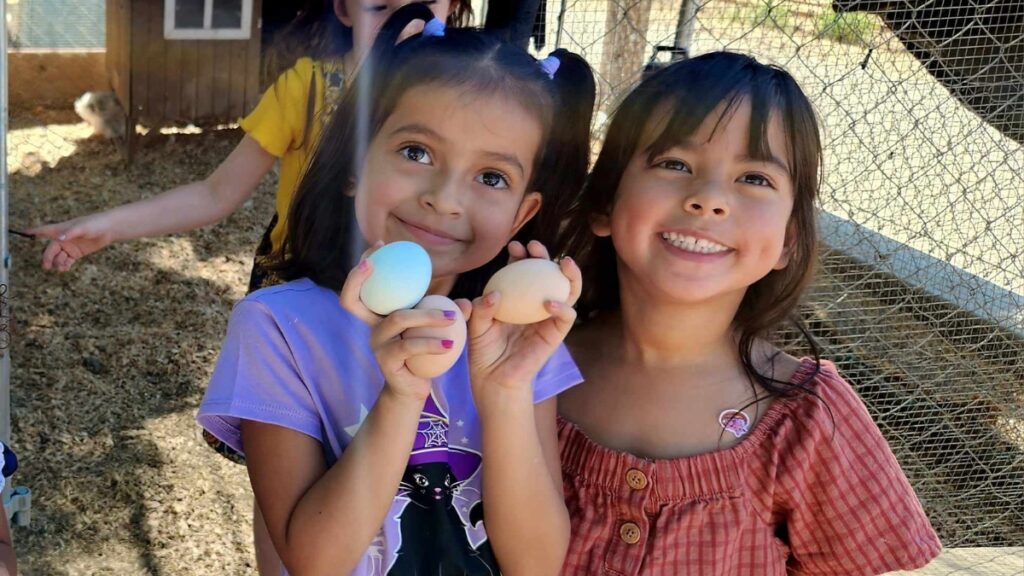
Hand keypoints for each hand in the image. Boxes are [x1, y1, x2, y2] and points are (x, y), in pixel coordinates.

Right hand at [27, 214, 115, 271]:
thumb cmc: (95, 224)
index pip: (44, 230)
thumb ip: (71, 233)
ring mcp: (69, 247)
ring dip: (58, 263)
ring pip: (58, 257)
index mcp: (61, 230)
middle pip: (50, 250)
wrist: (109, 229)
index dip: (33, 232)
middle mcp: (63, 239)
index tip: (23, 232)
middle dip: (47, 258)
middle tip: (46, 266)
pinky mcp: (77, 253)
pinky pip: (67, 261)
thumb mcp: (83, 228)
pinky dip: (65, 265)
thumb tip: (59, 239)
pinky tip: (65, 268)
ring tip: (62, 268)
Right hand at [338, 242, 471, 400]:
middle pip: (352, 300)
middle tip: (377, 262)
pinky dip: (432, 343)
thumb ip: (445, 314)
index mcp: (379, 316)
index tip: (381, 244)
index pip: (360, 286)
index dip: (363, 264)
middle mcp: (372, 327)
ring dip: (427, 314)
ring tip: (452, 316)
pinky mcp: (387, 362)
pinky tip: (451, 343)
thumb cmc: (422, 355)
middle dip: (359, 277)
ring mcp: (377, 345)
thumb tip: (466, 301)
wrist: (412, 390)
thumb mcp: (430, 330)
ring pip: (399, 319)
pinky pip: (411, 346)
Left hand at [467, 240, 580, 395]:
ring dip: (569, 274)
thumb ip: (481, 309)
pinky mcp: (556, 334)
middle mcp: (535, 304)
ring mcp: (548, 318)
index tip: (513, 247)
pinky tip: (549, 303)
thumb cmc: (484, 351)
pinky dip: (563, 307)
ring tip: (563, 262)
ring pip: (568, 290)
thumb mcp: (476, 326)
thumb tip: (494, 294)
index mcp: (516, 297)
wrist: (492, 379)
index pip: (523, 270)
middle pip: (547, 273)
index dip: (521, 255)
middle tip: (534, 246)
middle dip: (544, 255)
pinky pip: (567, 317)